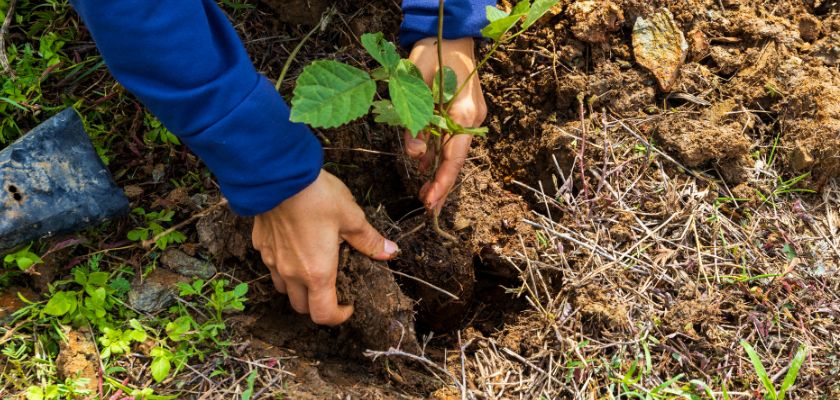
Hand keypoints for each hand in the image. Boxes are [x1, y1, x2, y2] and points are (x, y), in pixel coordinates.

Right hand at [252, 170, 398, 325]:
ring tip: (313, 268)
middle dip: (318, 305)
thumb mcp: (351, 217)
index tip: (348, 305)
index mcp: (317, 272)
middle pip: (301, 306)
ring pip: (283, 289)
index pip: (323, 314)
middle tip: (334, 288)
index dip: (338, 317)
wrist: (277, 175)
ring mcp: (272, 260)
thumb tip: (390, 251)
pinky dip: (283, 266)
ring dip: (298, 288)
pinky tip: (294, 246)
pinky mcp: (260, 245)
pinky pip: (272, 265)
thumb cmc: (316, 197)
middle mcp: (291, 273)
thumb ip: (369, 240)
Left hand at [406, 37, 487, 213]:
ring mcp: (471, 116)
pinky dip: (440, 155)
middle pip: (456, 160)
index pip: (454, 156)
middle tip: (428, 208)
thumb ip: (414, 120)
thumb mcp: (415, 82)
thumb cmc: (433, 51)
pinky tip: (427, 168)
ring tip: (426, 195)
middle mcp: (473, 118)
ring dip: (440, 172)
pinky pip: (451, 139)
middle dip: (443, 186)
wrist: (452, 33)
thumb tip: (415, 154)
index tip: (430, 203)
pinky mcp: (465, 113)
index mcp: (464, 112)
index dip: (442, 182)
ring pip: (454, 151)